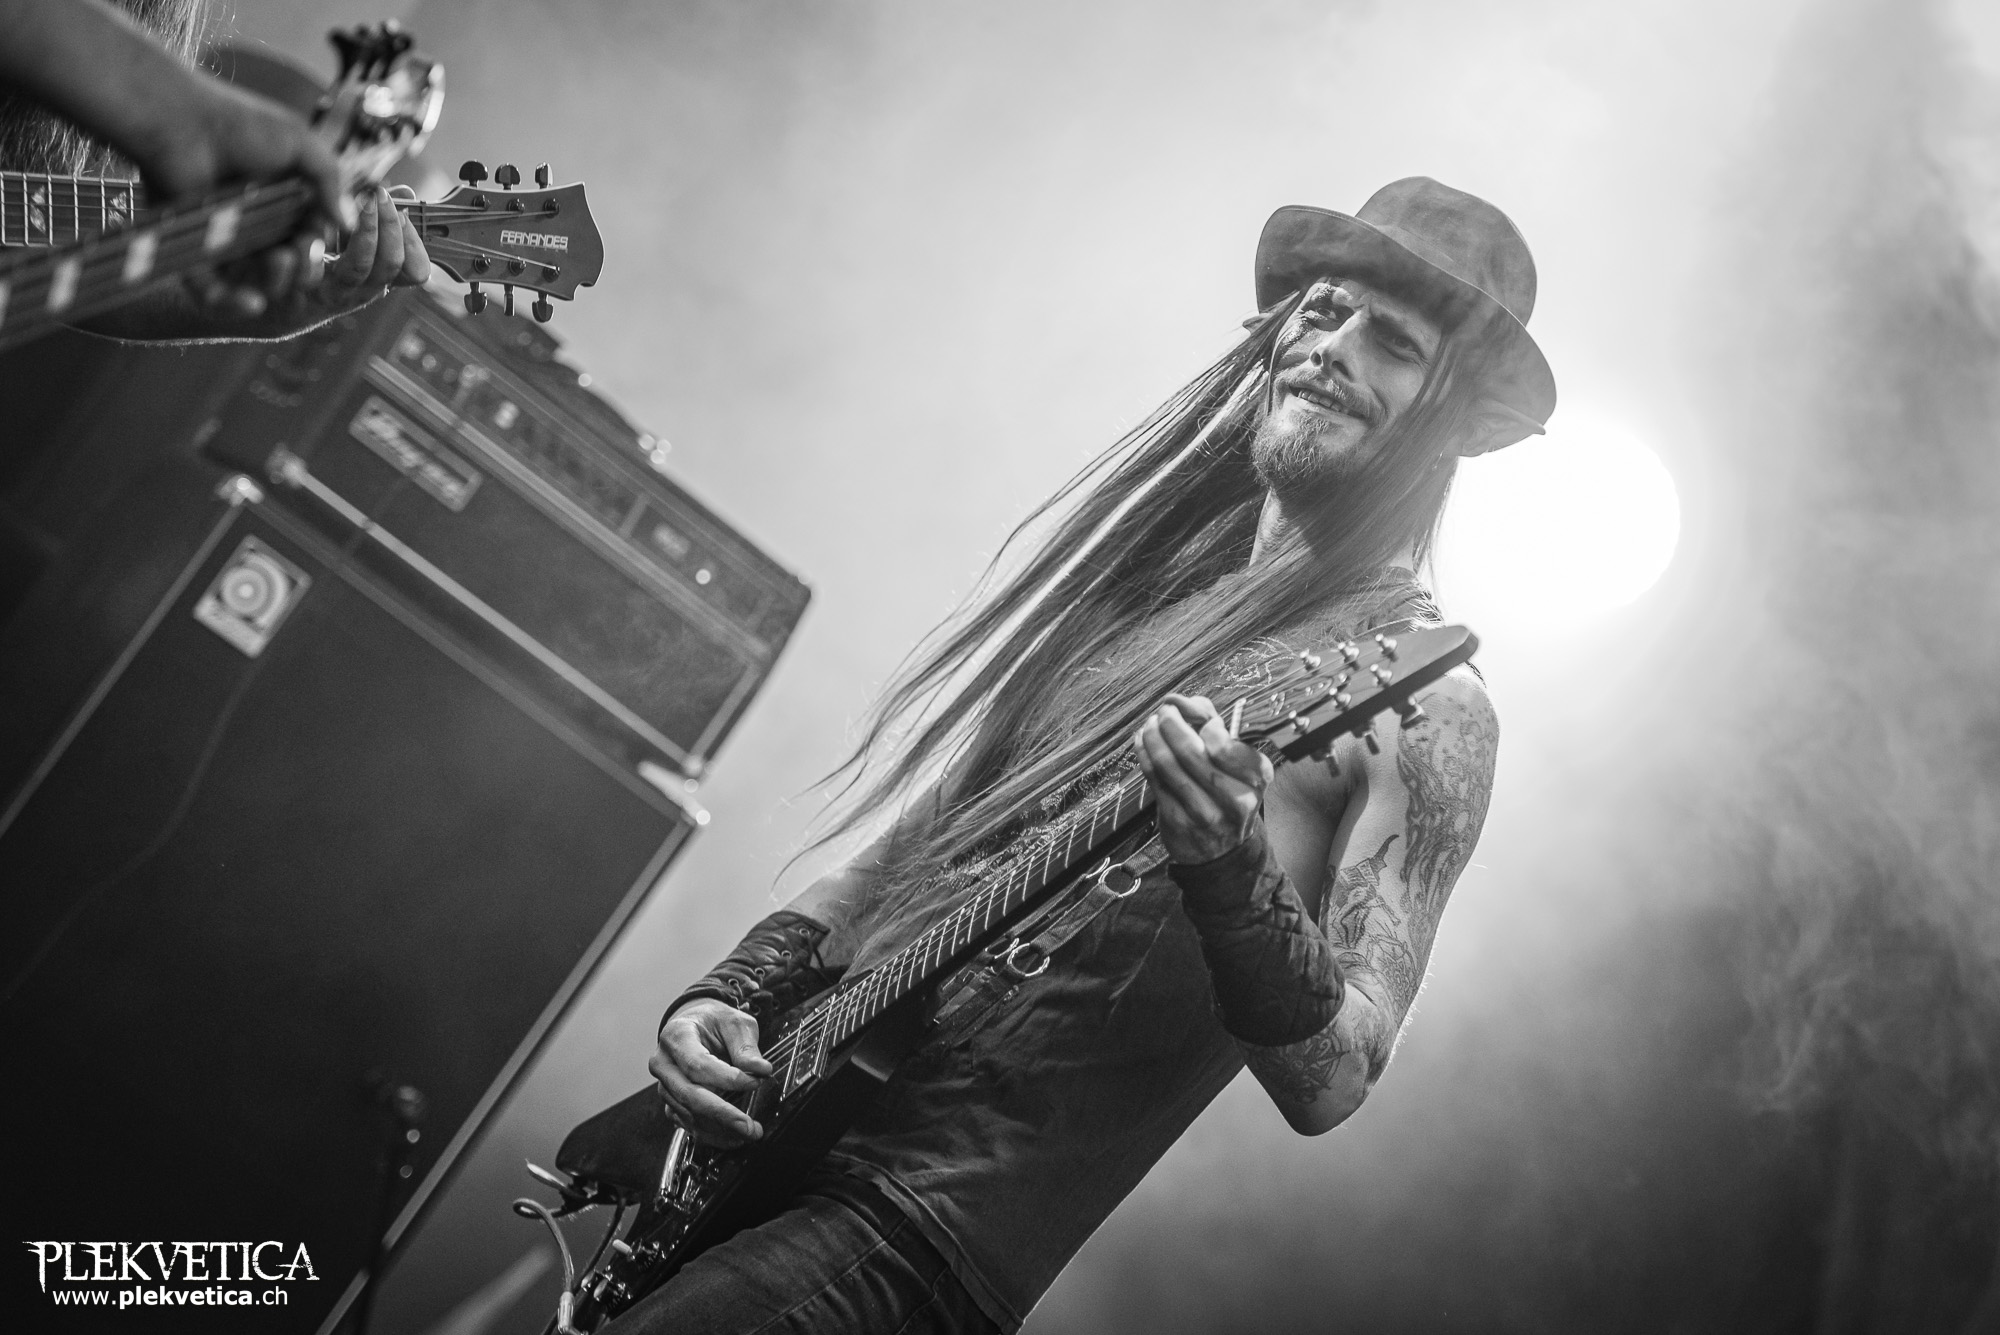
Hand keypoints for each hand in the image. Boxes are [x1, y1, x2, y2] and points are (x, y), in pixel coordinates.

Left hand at [153, 89, 428, 325]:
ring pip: (256, 282)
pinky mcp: (194, 251)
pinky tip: (254, 303)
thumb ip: (332, 179)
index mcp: (283, 200)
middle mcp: (256, 223)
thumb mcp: (301, 144)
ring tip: (278, 263)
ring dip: (275, 284)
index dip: (318, 246)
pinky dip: (232, 302)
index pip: (311, 238)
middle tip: (300, 252)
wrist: (180, 123)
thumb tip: (350, 224)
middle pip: (289, 266)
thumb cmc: (240, 126)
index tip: (317, 241)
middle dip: (303, 270)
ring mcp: (225, 240)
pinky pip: (213, 291)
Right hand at [649, 998, 771, 1146]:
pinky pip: (687, 1122)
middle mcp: (664, 1062)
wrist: (695, 1024)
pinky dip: (710, 1134)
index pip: (698, 1064)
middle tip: (750, 1126)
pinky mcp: (670, 1101)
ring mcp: (664, 1085)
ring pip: (688, 1113)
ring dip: (719, 1128)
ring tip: (748, 1133)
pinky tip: (732, 1137)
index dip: (727, 1078)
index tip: (755, 1082)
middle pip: (690, 1094)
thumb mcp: (734, 1022)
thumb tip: (760, 1069)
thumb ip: (746, 1046)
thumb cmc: (713, 1022)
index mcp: (677, 1036)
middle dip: (723, 1114)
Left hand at [1133, 693, 1274, 864]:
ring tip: (1151, 724)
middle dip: (1170, 724)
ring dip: (1153, 736)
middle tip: (1164, 711)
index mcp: (1257, 777)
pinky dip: (1144, 753)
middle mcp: (1236, 799)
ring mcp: (1205, 813)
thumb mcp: (1235, 760)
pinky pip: (1154, 779)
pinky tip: (1143, 741)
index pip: (1224, 743)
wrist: (1222, 850)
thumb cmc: (1227, 792)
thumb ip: (1211, 722)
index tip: (1197, 718)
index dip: (1204, 723)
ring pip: (1168, 765)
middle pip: (1191, 752)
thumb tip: (1179, 700)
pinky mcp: (1178, 821)